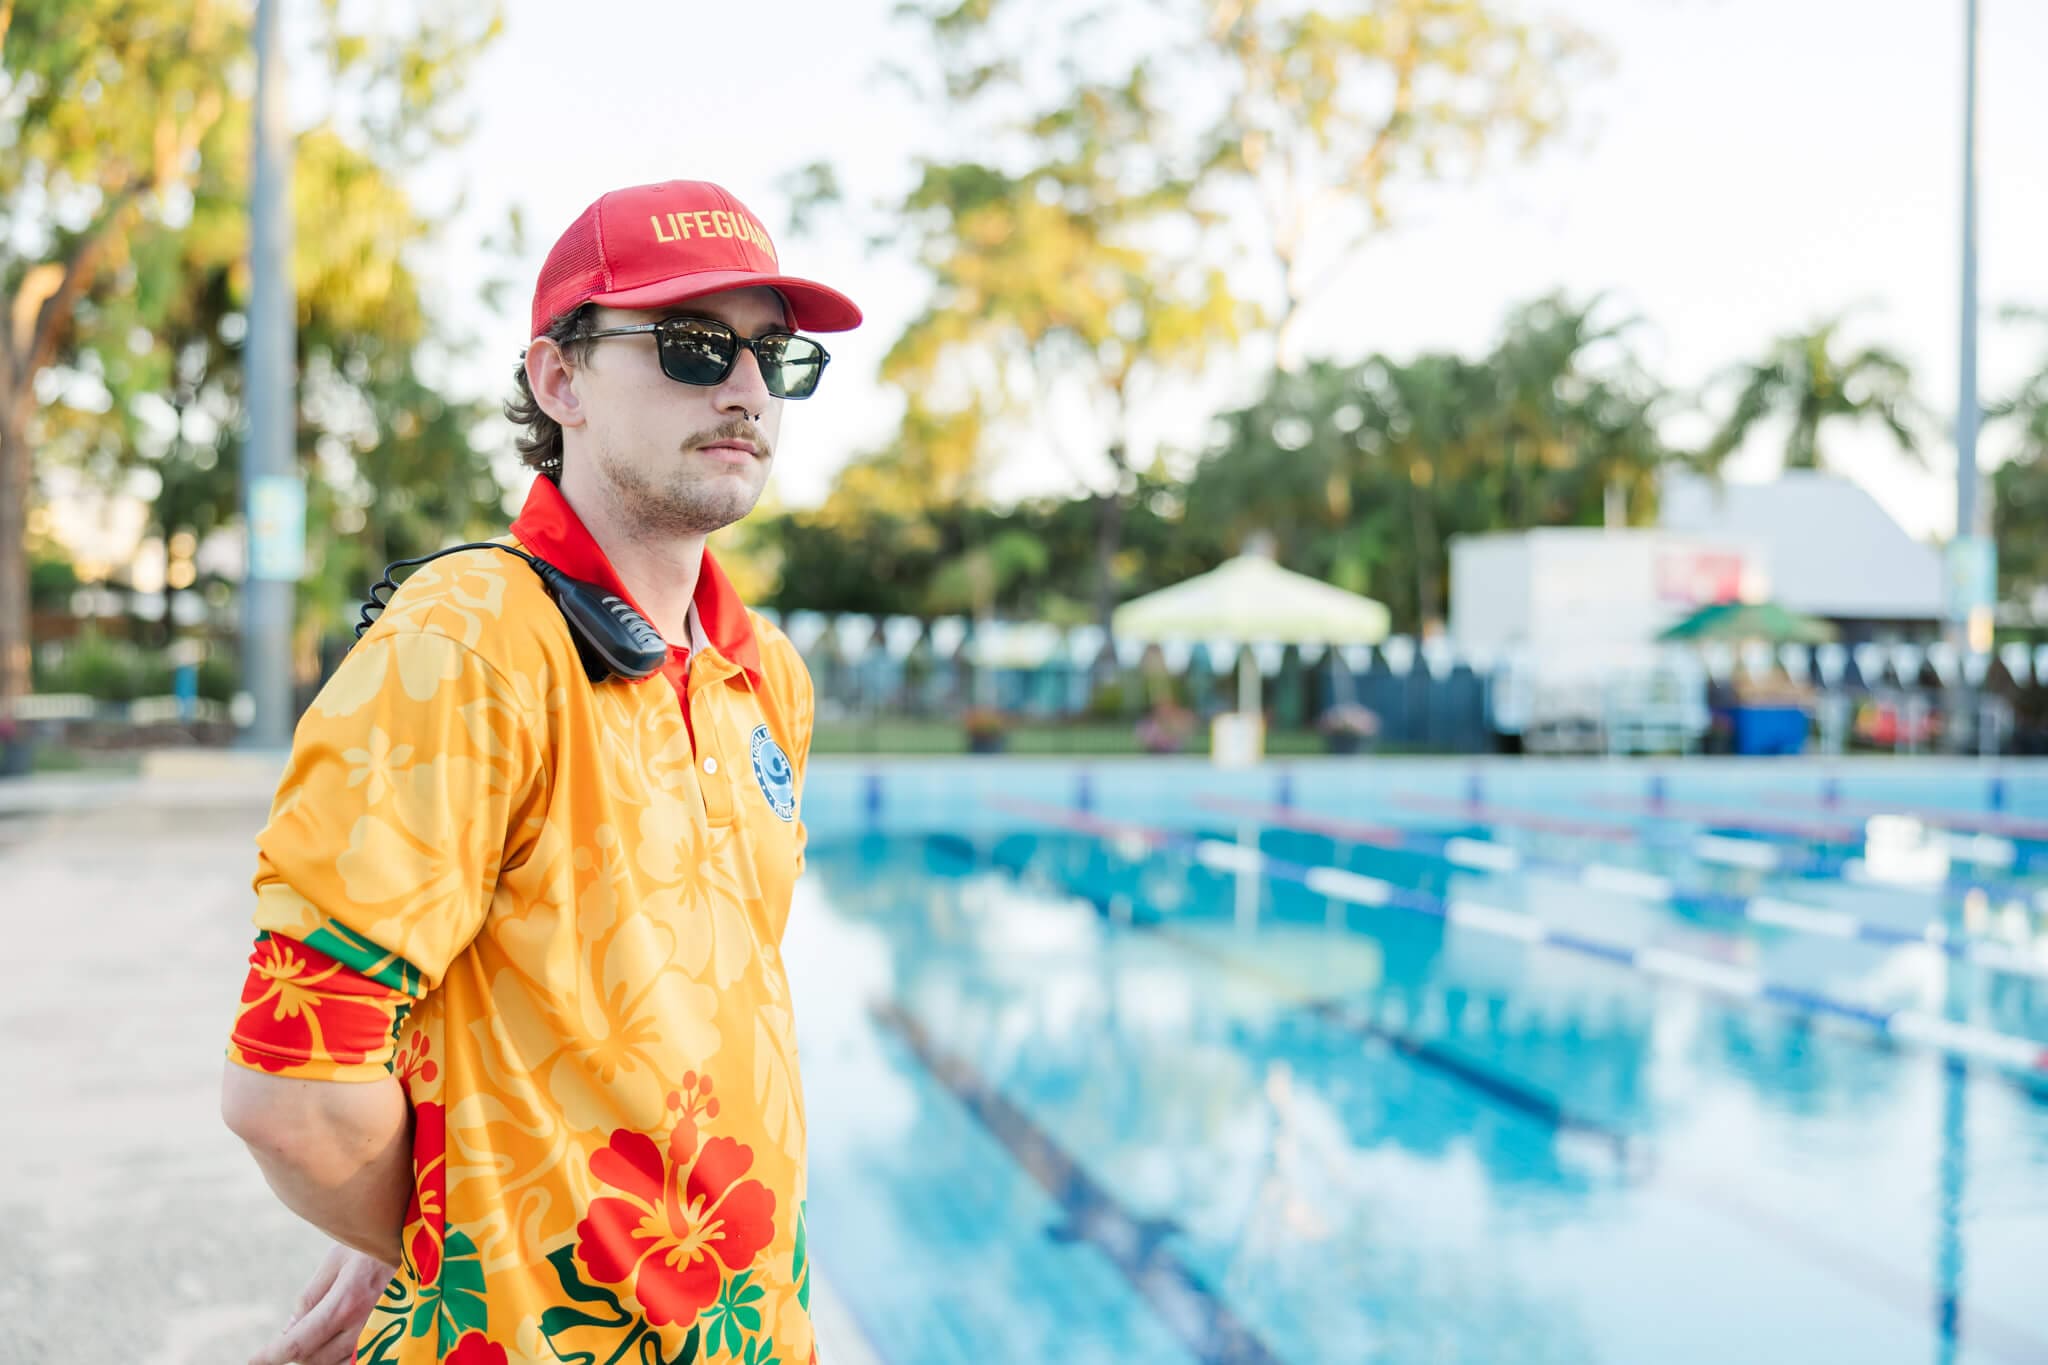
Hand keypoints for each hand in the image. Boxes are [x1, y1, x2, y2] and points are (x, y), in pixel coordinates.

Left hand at [248, 1244, 394, 1364]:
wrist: (426, 1239)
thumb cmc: (377, 1242)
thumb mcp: (338, 1258)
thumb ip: (311, 1295)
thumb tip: (290, 1328)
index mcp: (345, 1302)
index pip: (298, 1343)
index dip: (270, 1356)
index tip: (253, 1361)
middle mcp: (364, 1325)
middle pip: (314, 1360)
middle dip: (296, 1352)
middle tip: (293, 1336)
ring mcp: (383, 1334)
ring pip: (335, 1364)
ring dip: (318, 1356)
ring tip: (316, 1336)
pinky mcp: (395, 1338)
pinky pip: (359, 1361)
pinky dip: (341, 1357)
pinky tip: (336, 1344)